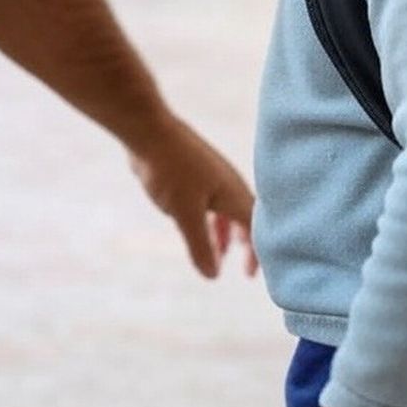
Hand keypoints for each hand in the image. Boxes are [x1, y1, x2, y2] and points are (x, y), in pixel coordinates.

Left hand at [127, 113, 256, 277]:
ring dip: (225, 233)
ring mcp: (211, 176)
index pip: (255, 227)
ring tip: (220, 252)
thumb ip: (200, 245)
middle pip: (246, 217)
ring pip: (226, 209)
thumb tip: (212, 275)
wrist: (149, 131)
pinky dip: (209, 219)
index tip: (252, 274)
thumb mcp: (185, 214)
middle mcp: (228, 183)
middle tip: (244, 268)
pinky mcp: (194, 172)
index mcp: (233, 193)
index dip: (257, 252)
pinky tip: (197, 226)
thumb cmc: (171, 170)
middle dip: (247, 243)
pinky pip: (210, 201)